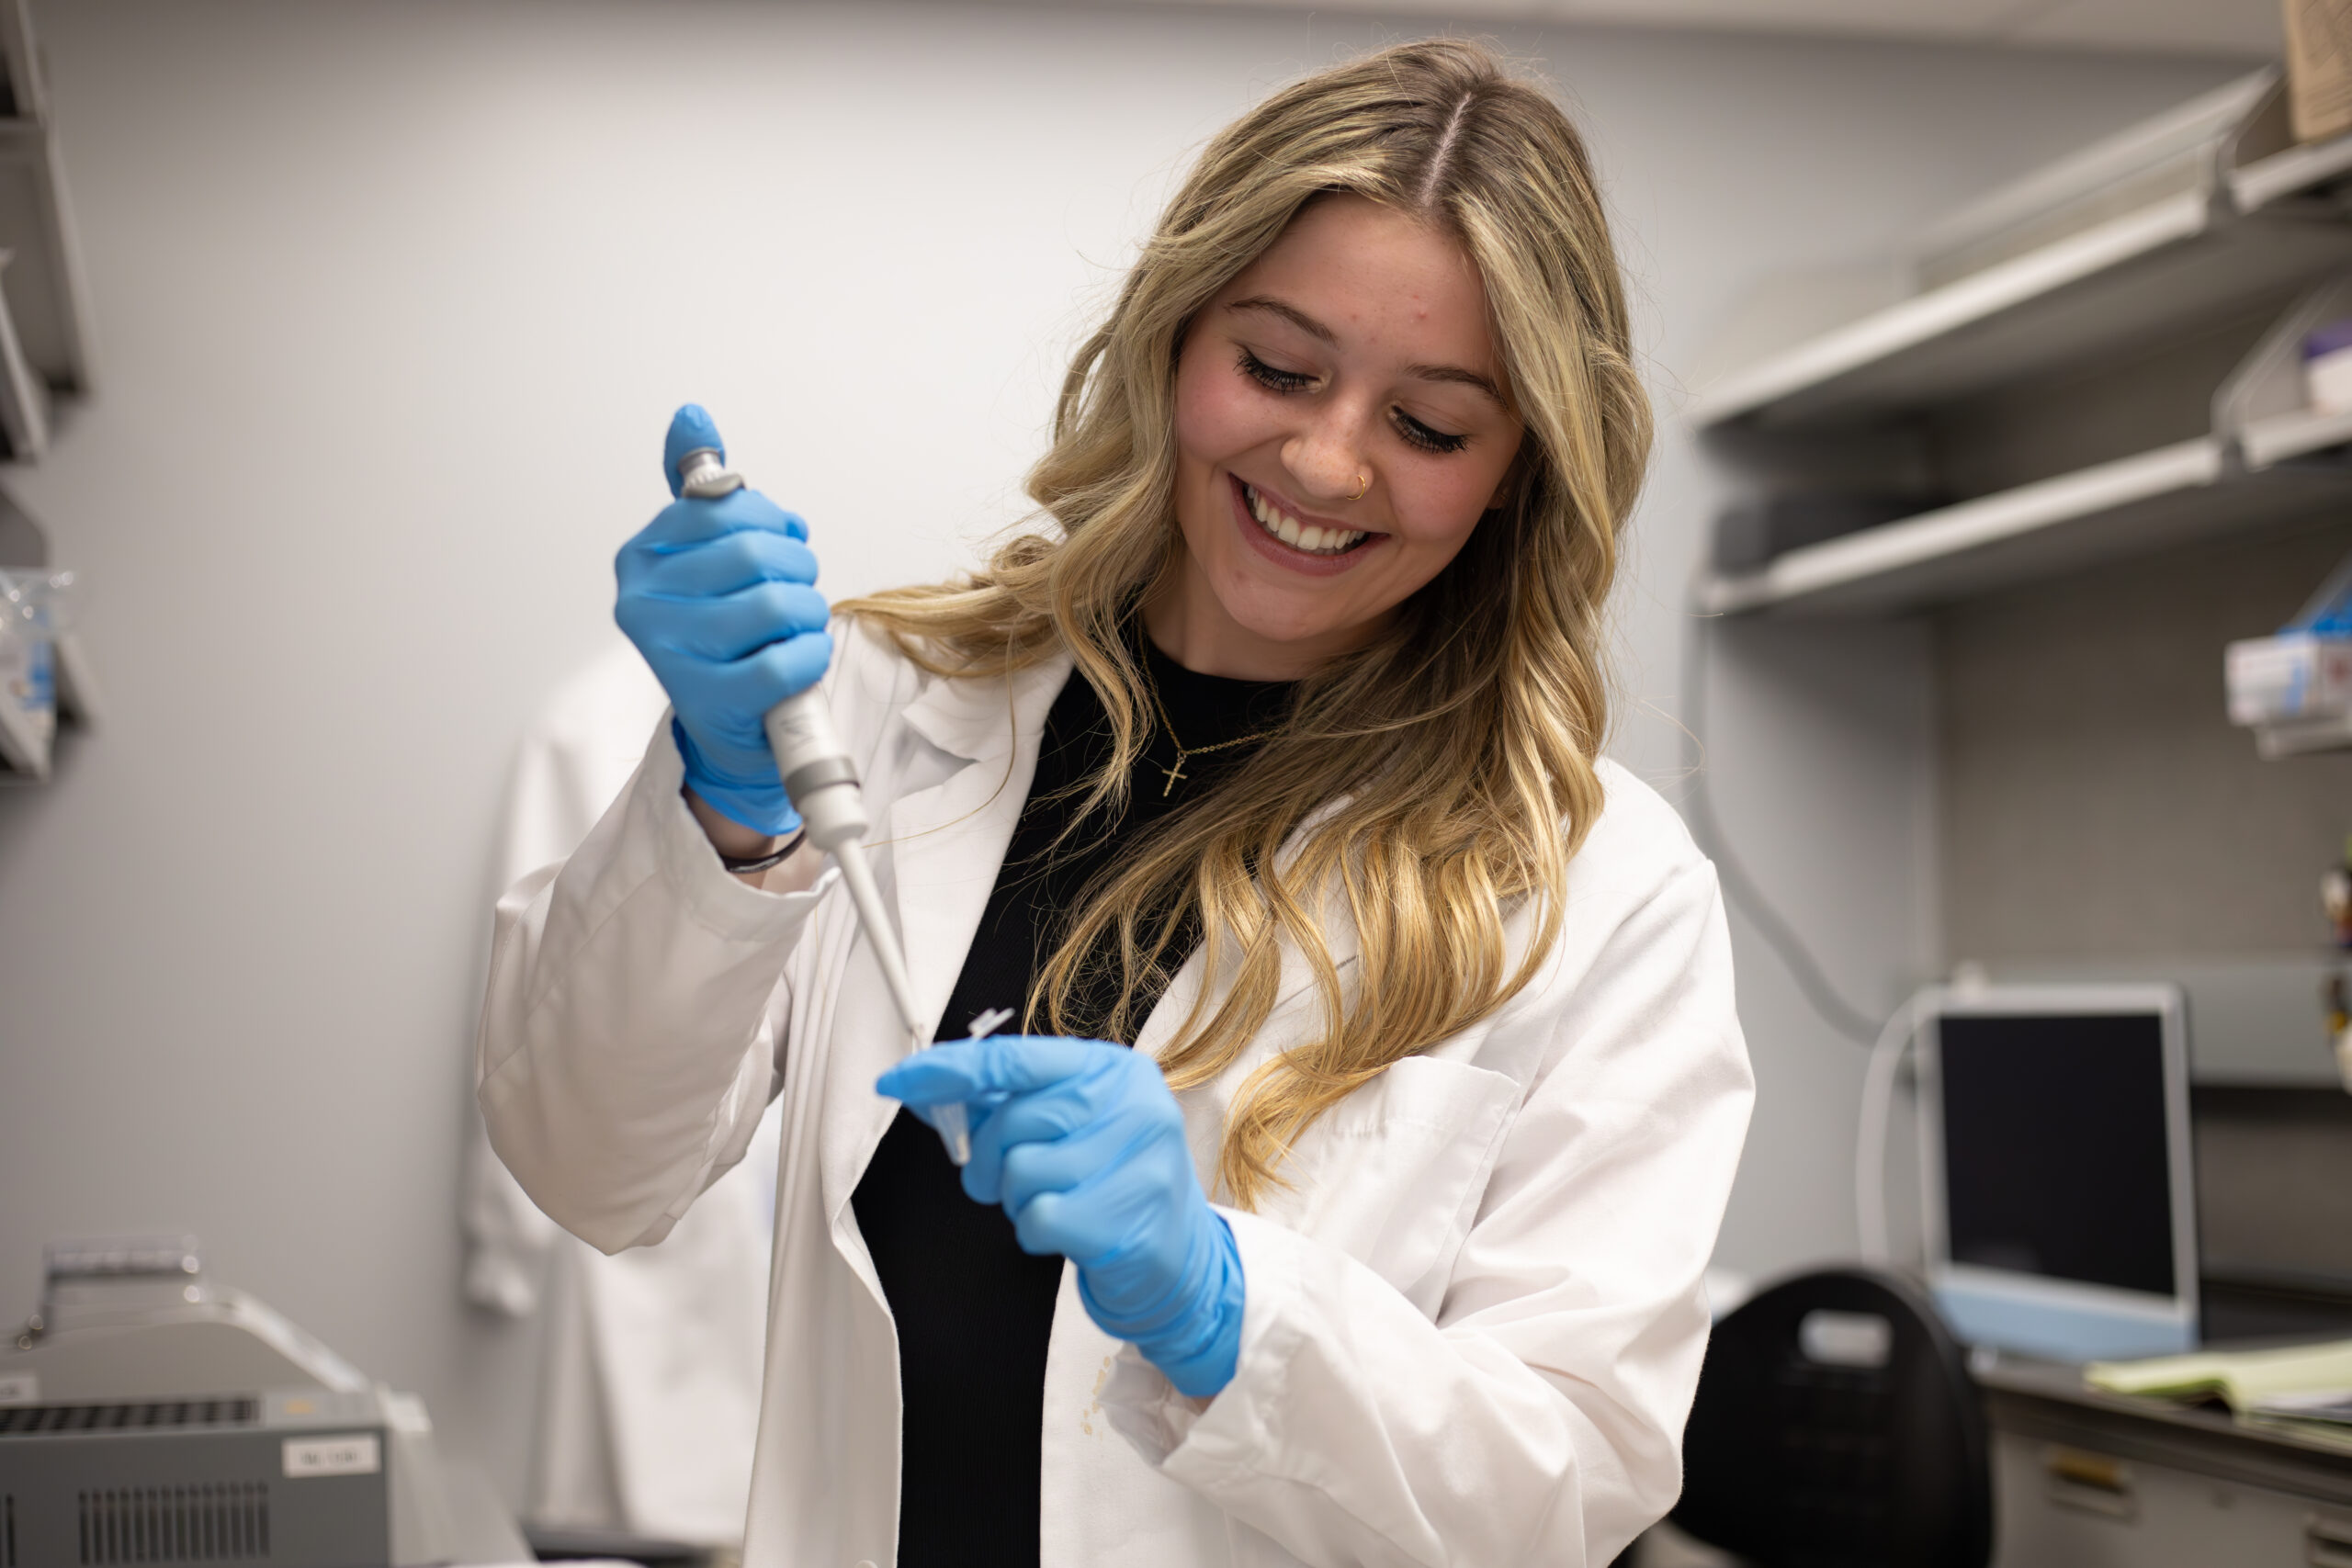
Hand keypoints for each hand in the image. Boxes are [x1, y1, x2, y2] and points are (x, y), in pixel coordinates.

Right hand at [614, 404, 831, 836]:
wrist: (730, 724)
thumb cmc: (726, 633)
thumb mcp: (709, 555)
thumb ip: (704, 491)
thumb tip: (691, 414)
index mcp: (641, 557)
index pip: (726, 508)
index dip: (774, 524)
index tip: (780, 542)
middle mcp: (642, 602)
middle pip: (754, 552)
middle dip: (797, 569)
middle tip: (797, 589)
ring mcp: (670, 654)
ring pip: (775, 604)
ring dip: (807, 615)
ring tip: (793, 629)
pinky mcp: (709, 700)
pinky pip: (785, 661)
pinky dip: (809, 658)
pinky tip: (797, 662)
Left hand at [876, 1036, 1244, 1398]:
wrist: (1175, 1257)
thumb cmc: (1109, 1182)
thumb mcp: (1070, 1126)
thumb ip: (1006, 1102)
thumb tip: (927, 1090)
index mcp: (1115, 1070)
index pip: (1016, 1059)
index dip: (950, 1070)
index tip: (900, 1079)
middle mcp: (1135, 1104)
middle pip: (1015, 1120)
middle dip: (988, 1156)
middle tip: (1003, 1179)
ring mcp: (1139, 1160)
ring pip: (1021, 1171)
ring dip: (1018, 1197)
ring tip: (1054, 1201)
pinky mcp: (1127, 1216)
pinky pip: (1038, 1217)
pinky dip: (1035, 1230)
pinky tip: (1065, 1230)